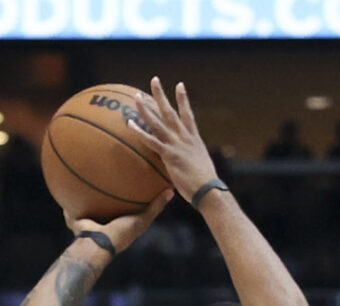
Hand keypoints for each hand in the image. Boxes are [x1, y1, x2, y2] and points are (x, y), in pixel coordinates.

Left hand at [68, 190, 171, 255]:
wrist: (96, 245)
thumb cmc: (85, 236)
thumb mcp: (76, 220)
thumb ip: (72, 212)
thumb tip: (64, 206)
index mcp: (116, 225)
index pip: (125, 212)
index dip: (130, 203)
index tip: (133, 192)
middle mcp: (129, 225)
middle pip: (141, 211)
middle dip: (148, 200)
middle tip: (156, 187)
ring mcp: (137, 225)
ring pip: (152, 210)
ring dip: (161, 200)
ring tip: (169, 186)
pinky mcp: (141, 223)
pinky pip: (154, 209)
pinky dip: (162, 201)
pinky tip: (169, 190)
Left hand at [133, 79, 220, 202]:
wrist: (208, 190)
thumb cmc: (205, 185)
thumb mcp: (200, 167)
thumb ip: (191, 161)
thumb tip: (187, 166)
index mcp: (194, 139)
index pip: (188, 115)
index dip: (183, 100)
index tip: (179, 85)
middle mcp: (185, 138)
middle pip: (171, 112)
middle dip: (162, 95)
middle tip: (154, 80)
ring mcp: (177, 145)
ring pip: (159, 122)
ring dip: (147, 109)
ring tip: (136, 97)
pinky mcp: (170, 155)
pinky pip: (152, 141)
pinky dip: (140, 133)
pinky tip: (130, 124)